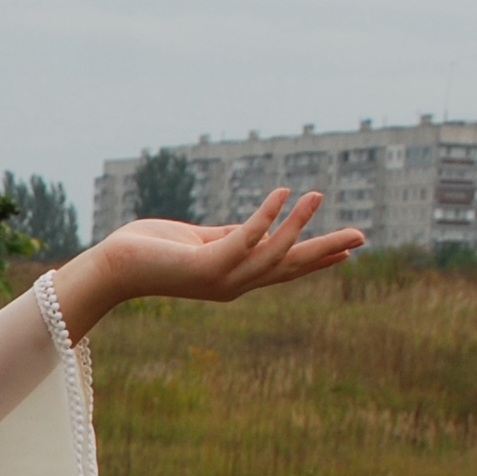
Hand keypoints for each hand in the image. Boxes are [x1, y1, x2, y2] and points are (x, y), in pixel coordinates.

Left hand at [58, 187, 363, 325]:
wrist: (114, 266)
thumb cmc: (150, 251)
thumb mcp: (198, 241)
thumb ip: (227, 236)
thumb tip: (255, 226)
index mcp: (234, 277)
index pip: (283, 268)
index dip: (315, 259)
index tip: (348, 251)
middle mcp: (233, 283)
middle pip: (290, 267)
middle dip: (325, 251)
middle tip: (362, 237)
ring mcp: (222, 277)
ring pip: (274, 254)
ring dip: (298, 225)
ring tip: (318, 195)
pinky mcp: (208, 264)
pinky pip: (246, 236)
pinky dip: (267, 216)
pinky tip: (282, 192)